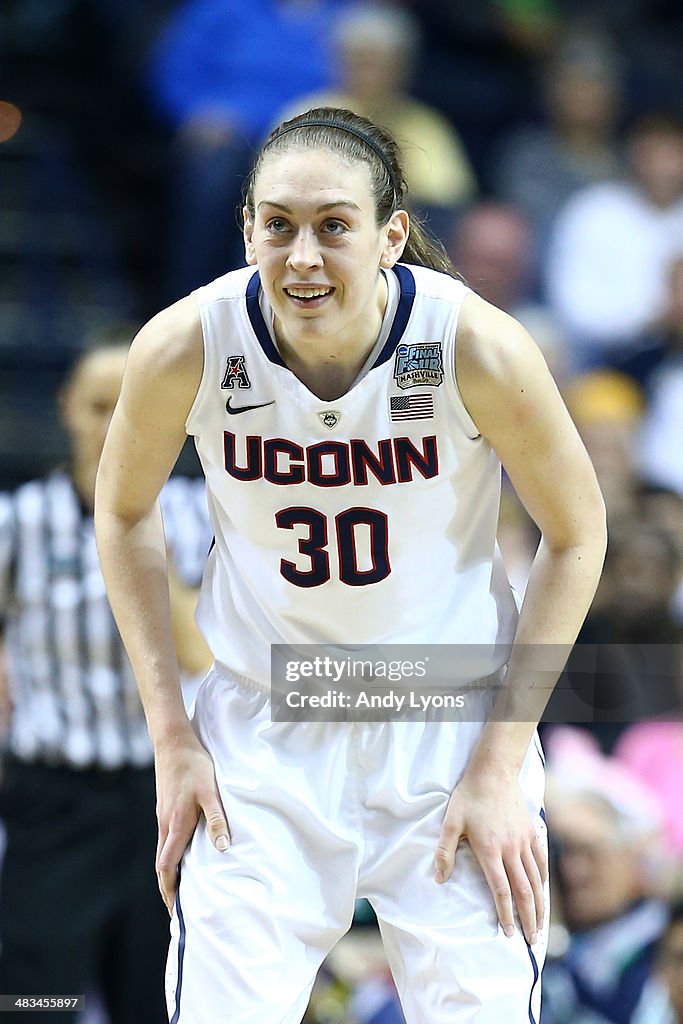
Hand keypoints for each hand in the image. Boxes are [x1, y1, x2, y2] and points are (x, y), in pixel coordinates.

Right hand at [154, 732, 230, 912]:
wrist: (173, 742)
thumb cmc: (194, 765)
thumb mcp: (210, 791)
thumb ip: (217, 819)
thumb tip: (223, 848)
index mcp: (175, 825)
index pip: (167, 868)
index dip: (171, 891)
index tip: (176, 911)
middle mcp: (165, 825)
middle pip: (162, 865)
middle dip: (169, 889)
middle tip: (179, 909)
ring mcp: (163, 817)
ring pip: (163, 853)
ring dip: (170, 873)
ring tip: (182, 889)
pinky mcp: (165, 808)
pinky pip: (165, 840)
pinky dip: (171, 856)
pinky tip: (183, 855)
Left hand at [434, 768, 546, 944]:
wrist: (493, 771)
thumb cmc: (469, 796)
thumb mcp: (450, 822)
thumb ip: (444, 851)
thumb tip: (438, 878)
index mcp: (490, 850)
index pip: (501, 890)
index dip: (505, 914)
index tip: (508, 933)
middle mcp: (511, 850)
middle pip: (524, 892)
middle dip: (529, 919)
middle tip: (531, 942)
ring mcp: (524, 841)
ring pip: (536, 880)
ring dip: (539, 906)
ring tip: (541, 926)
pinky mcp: (532, 832)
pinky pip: (541, 861)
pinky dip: (544, 880)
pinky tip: (543, 892)